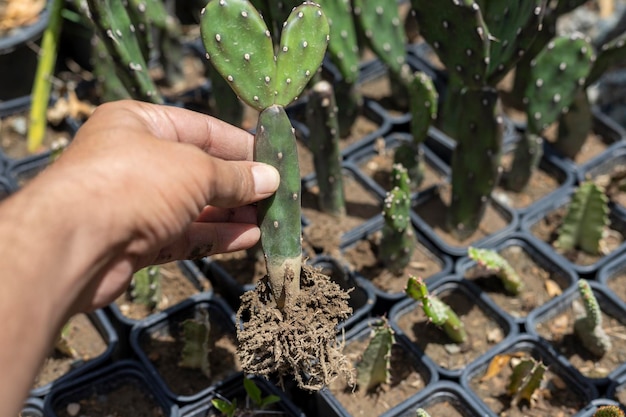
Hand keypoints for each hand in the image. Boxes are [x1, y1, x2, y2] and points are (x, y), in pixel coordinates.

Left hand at [5, 100, 278, 312]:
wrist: (74, 244)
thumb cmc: (134, 183)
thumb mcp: (195, 170)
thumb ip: (235, 176)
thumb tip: (270, 179)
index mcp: (139, 124)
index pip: (202, 129)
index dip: (240, 144)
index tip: (273, 158)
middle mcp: (135, 160)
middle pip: (199, 171)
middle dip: (239, 185)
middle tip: (275, 195)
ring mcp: (135, 203)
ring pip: (194, 207)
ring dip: (232, 214)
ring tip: (269, 219)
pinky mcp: (136, 241)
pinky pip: (184, 234)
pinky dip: (216, 236)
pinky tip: (248, 238)